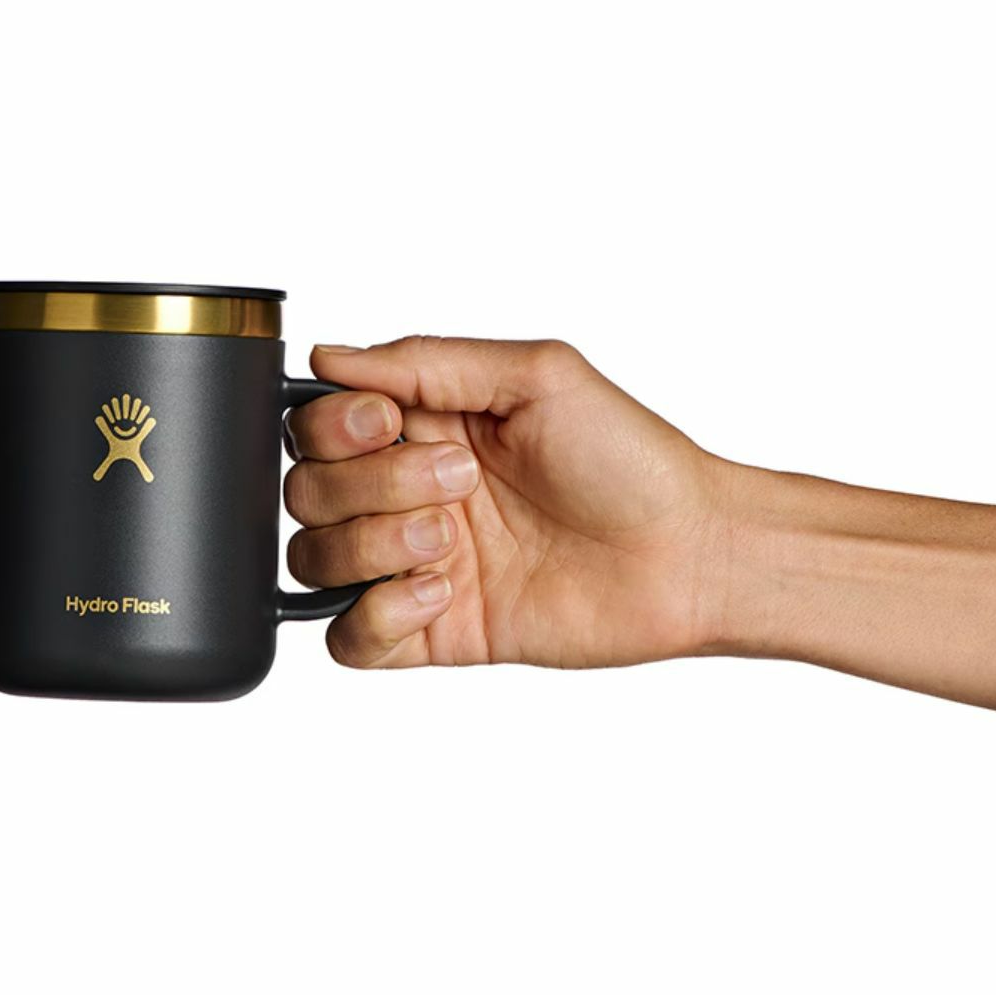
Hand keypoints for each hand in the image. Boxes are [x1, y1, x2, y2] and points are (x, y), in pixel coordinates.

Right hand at [284, 337, 728, 668]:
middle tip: (458, 483)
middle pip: (307, 491)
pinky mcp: (435, 630)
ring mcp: (417, 564)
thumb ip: (426, 361)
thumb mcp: (536, 375)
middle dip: (369, 485)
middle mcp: (410, 492)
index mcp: (427, 427)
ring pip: (316, 559)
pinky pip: (349, 639)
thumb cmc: (630, 459)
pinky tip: (442, 593)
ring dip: (371, 547)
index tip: (389, 425)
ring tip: (449, 541)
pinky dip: (377, 615)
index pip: (317, 425)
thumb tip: (330, 355)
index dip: (335, 428)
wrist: (688, 554)